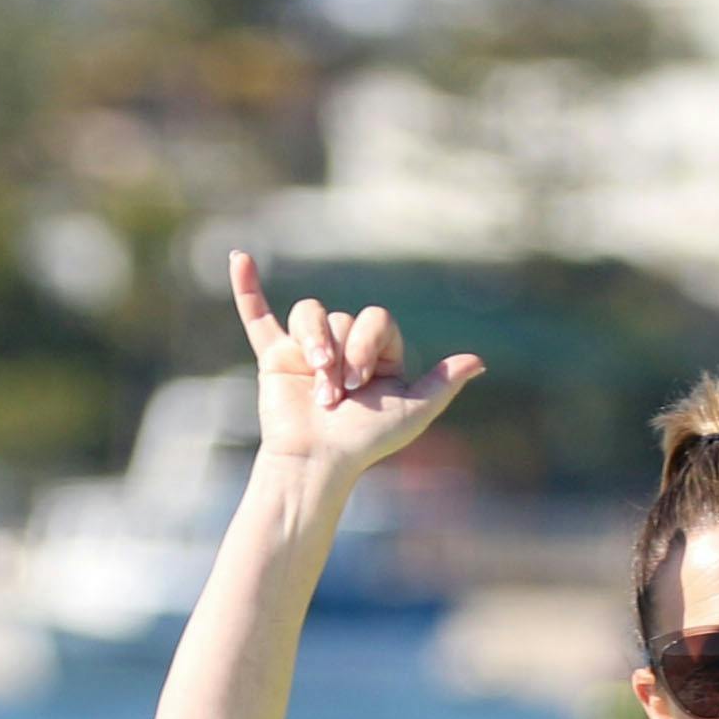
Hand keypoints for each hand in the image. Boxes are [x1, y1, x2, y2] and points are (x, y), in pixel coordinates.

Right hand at [232, 249, 480, 489]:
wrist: (317, 460)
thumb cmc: (366, 440)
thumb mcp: (414, 410)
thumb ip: (443, 383)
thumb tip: (479, 361)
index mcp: (378, 356)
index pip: (376, 319)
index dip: (369, 343)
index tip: (364, 382)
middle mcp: (344, 348)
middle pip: (343, 317)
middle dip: (341, 353)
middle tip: (338, 393)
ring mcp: (307, 350)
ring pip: (310, 313)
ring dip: (314, 342)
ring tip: (316, 379)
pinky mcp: (274, 356)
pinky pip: (258, 316)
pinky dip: (246, 288)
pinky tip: (239, 258)